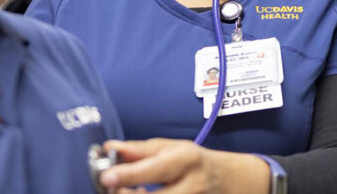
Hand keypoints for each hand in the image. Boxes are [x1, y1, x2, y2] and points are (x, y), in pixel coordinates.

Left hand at [99, 138, 269, 193]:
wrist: (229, 182)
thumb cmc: (195, 162)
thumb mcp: (173, 148)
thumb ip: (140, 150)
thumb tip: (109, 148)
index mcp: (187, 161)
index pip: (155, 170)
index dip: (129, 175)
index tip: (107, 178)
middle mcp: (193, 186)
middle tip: (112, 188)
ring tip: (132, 190)